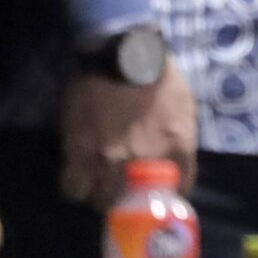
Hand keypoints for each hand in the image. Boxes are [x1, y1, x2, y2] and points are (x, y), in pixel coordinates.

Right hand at [60, 61, 196, 206]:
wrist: (125, 54)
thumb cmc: (158, 76)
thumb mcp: (185, 107)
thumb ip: (181, 139)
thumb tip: (175, 161)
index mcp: (178, 147)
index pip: (180, 188)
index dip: (167, 194)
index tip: (158, 193)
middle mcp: (146, 160)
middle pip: (134, 203)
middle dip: (129, 201)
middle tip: (122, 191)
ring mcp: (111, 159)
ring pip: (101, 201)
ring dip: (100, 196)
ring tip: (98, 185)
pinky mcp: (80, 151)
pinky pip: (73, 187)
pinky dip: (75, 187)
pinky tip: (79, 177)